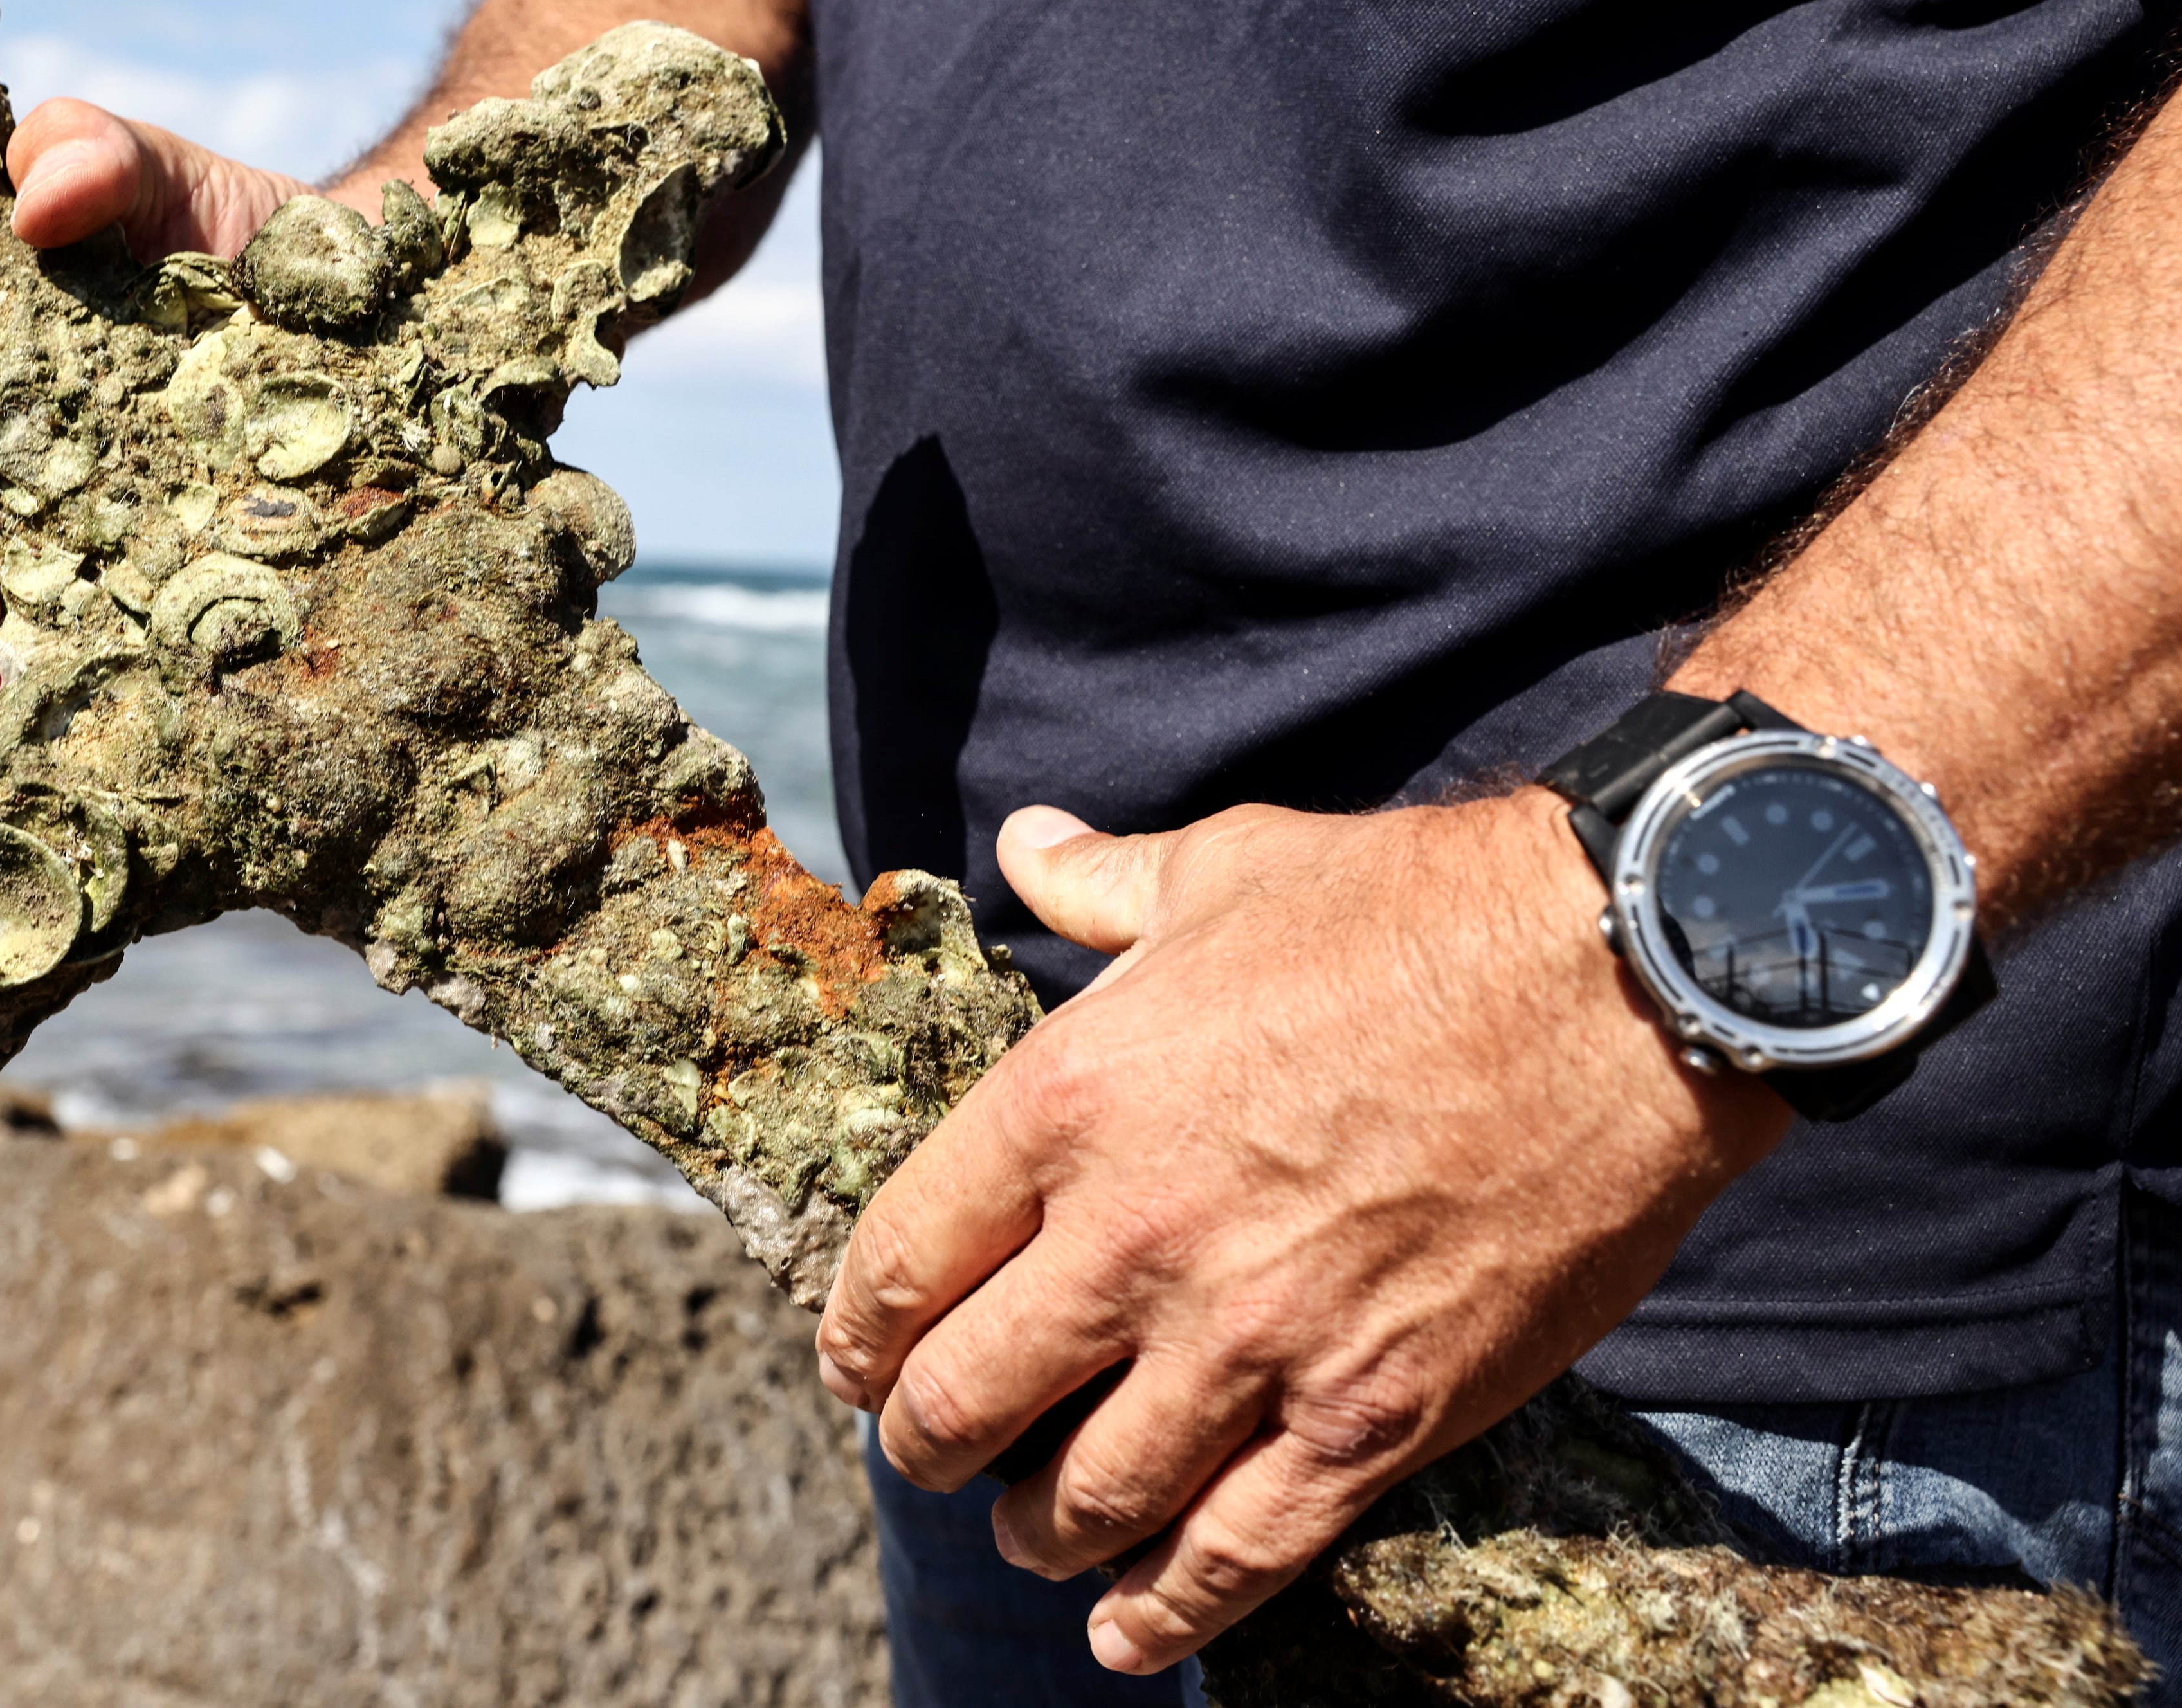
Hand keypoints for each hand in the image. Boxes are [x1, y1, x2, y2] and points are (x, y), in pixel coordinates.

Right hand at [0, 103, 329, 707]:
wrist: (381, 311)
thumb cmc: (245, 241)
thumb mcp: (168, 177)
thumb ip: (93, 154)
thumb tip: (32, 199)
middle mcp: (31, 500)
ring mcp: (108, 567)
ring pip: (5, 634)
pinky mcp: (188, 614)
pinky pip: (113, 682)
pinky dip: (80, 704)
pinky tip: (88, 705)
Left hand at [814, 791, 1790, 1672]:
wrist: (1621, 980)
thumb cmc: (1414, 910)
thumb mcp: (1224, 867)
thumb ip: (1101, 884)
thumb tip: (1024, 845)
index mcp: (1072, 1099)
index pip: (901, 1256)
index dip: (857, 1329)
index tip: (853, 1358)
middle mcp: (1137, 1237)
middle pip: (964, 1398)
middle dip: (923, 1442)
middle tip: (925, 1450)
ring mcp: (1256, 1341)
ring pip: (1086, 1498)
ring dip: (1034, 1531)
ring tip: (1028, 1531)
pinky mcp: (1373, 1417)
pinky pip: (1236, 1553)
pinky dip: (1164, 1612)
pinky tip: (1124, 1633)